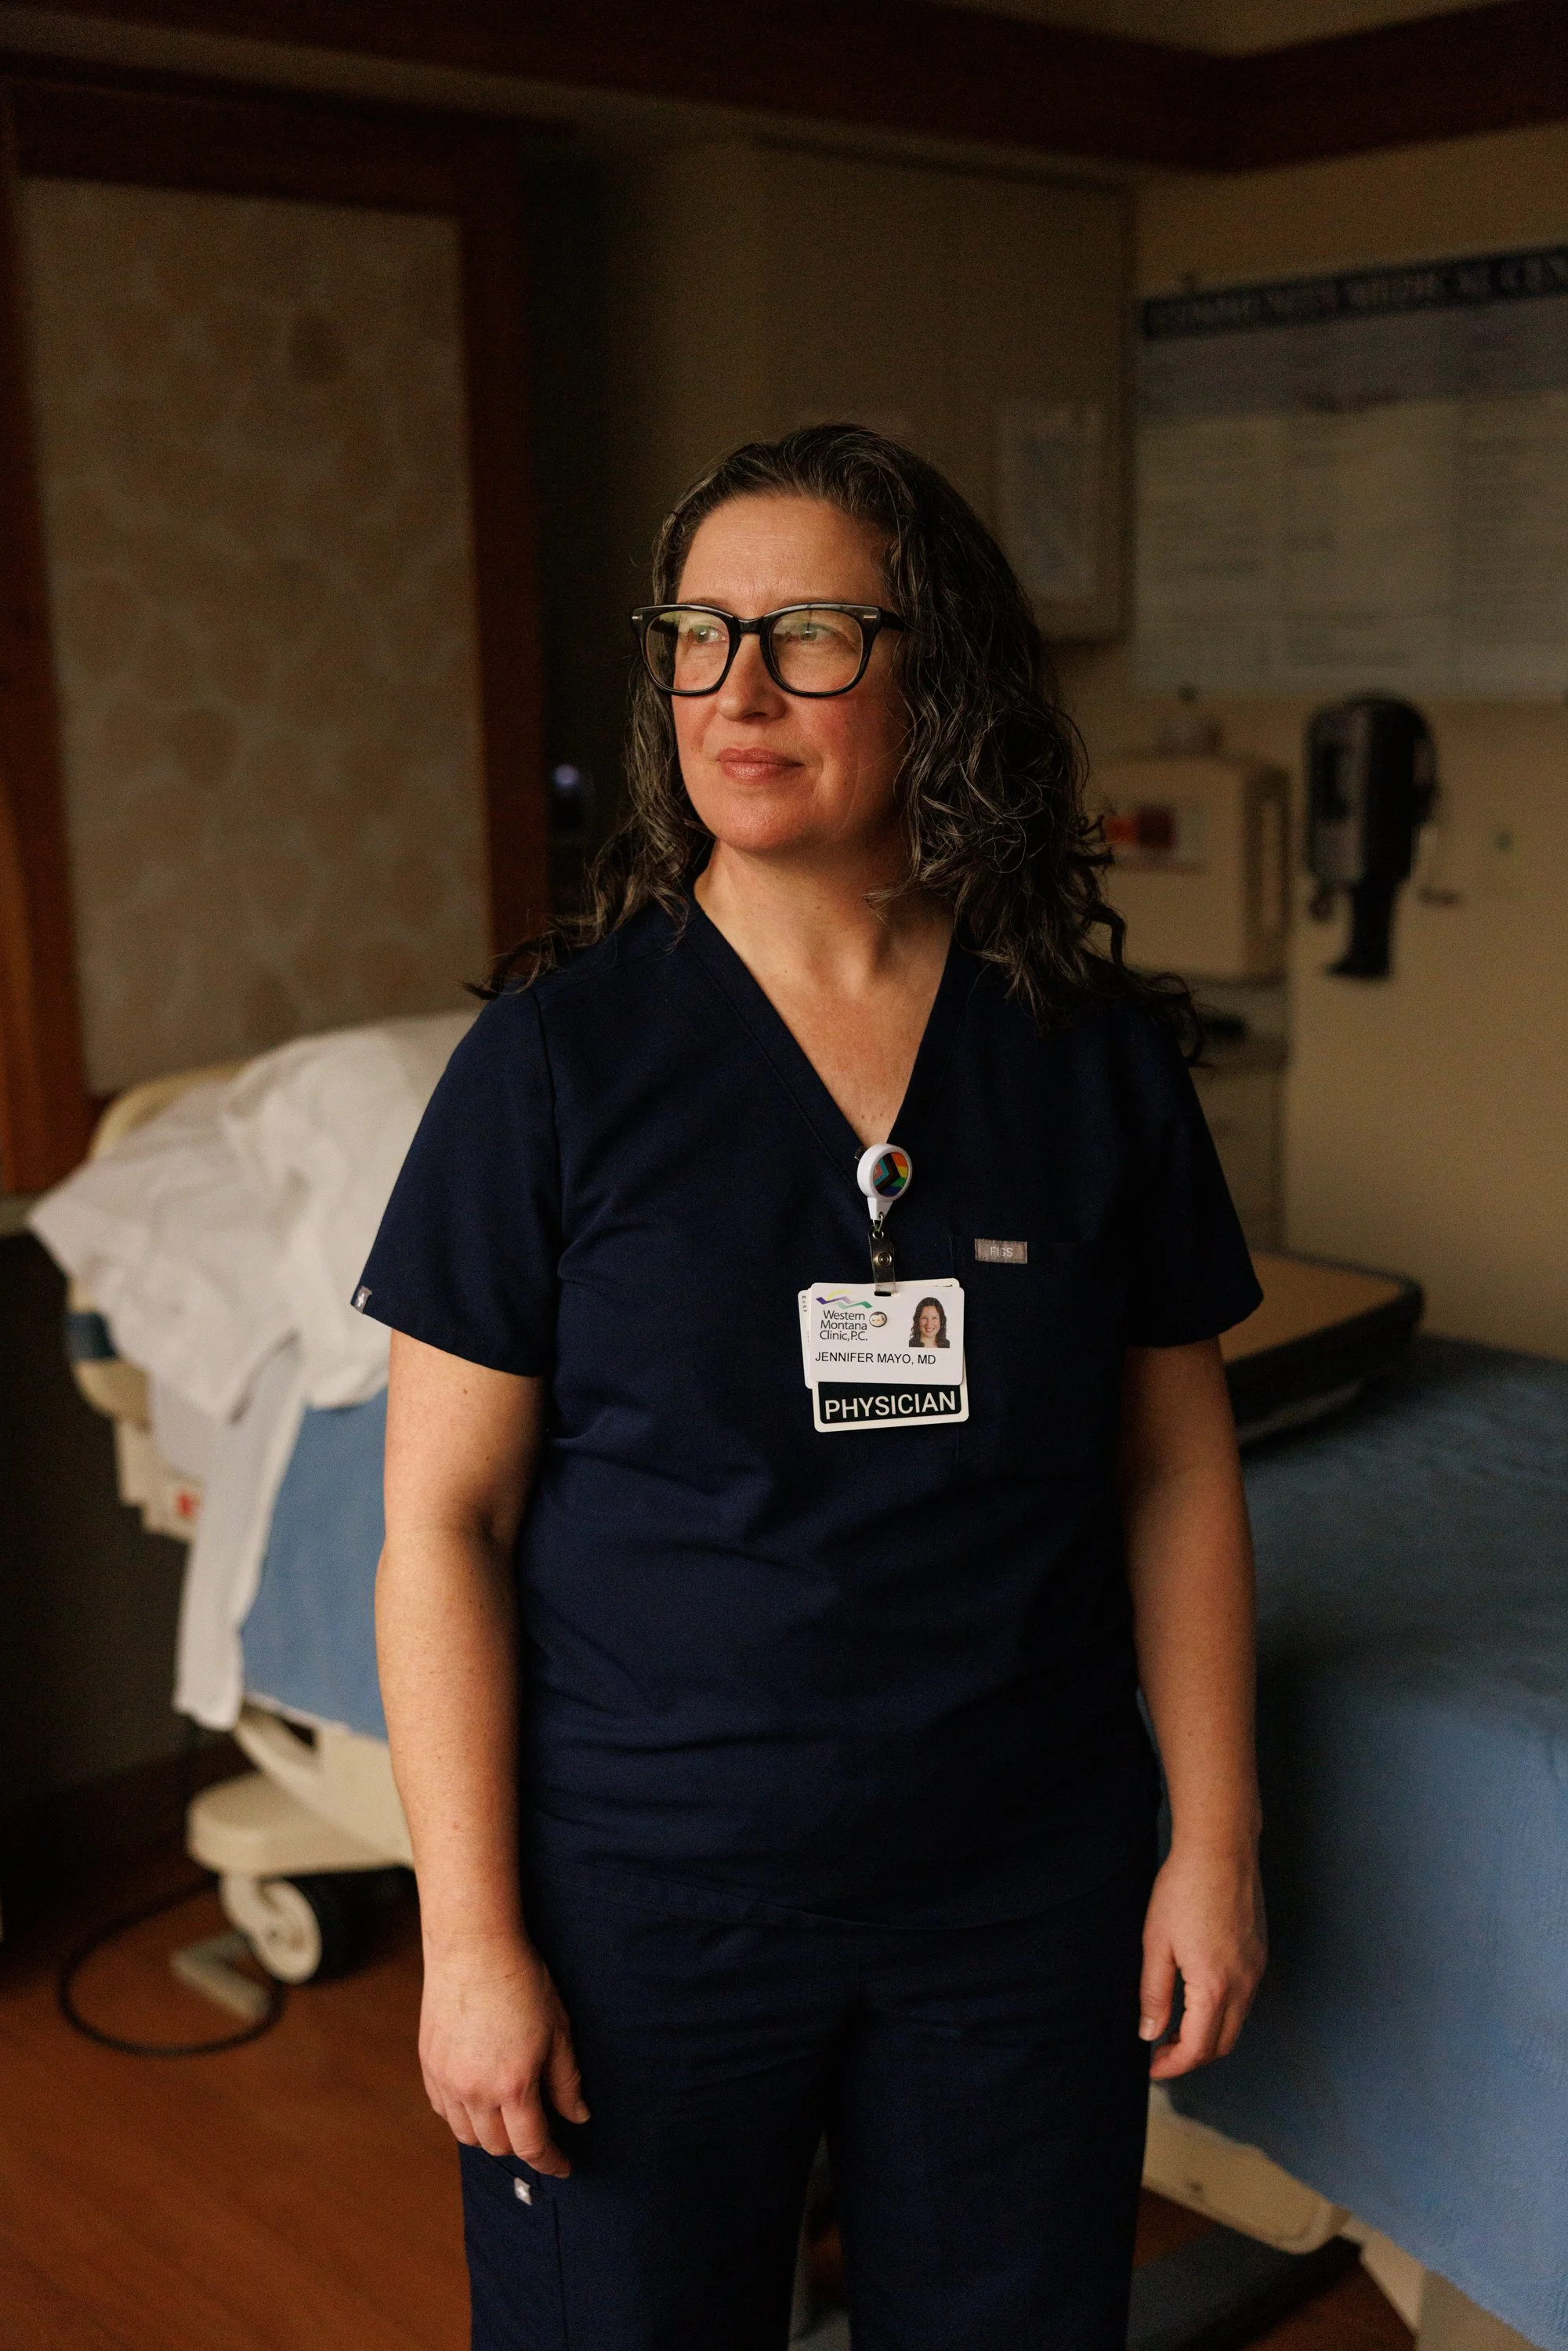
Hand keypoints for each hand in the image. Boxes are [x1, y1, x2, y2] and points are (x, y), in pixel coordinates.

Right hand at [419, 1931, 589, 2173]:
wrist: (472, 1947)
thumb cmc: (522, 1982)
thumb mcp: (558, 2030)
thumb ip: (567, 2081)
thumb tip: (577, 2117)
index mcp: (513, 2085)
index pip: (532, 2146)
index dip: (552, 2161)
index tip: (564, 2166)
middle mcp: (475, 2091)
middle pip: (498, 2147)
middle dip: (523, 2147)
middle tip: (541, 2133)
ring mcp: (446, 2080)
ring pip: (467, 2135)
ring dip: (491, 2136)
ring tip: (510, 2119)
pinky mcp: (428, 2066)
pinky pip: (445, 2111)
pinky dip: (463, 2117)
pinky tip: (479, 2100)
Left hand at [1139, 1839, 1265, 2080]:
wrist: (1220, 1849)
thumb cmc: (1183, 1890)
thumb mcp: (1156, 1943)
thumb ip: (1153, 1994)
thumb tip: (1149, 2033)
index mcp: (1214, 1988)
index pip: (1197, 2049)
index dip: (1172, 2066)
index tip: (1152, 2068)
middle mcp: (1243, 1985)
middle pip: (1222, 2044)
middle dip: (1191, 2057)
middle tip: (1161, 2052)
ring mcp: (1256, 1970)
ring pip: (1236, 2023)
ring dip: (1208, 2036)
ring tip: (1175, 2028)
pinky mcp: (1259, 1954)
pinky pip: (1244, 1999)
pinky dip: (1223, 2012)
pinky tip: (1199, 1999)